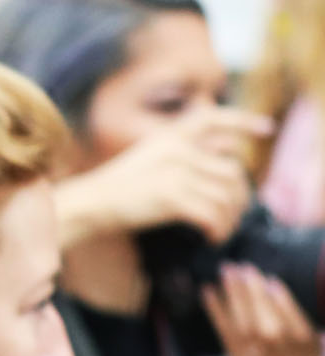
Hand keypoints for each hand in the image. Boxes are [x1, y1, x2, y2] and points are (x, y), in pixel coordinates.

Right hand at [54, 108, 266, 247]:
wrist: (89, 204)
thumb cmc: (117, 189)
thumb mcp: (148, 157)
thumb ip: (179, 152)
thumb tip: (220, 158)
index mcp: (170, 136)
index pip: (213, 118)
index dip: (243, 121)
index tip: (266, 128)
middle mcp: (176, 150)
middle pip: (232, 170)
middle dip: (240, 197)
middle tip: (234, 214)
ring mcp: (174, 172)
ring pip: (226, 194)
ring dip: (231, 218)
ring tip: (222, 231)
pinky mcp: (171, 197)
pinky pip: (212, 214)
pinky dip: (217, 229)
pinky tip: (211, 237)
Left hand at [201, 263, 324, 355]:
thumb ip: (309, 335)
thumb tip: (292, 295)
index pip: (295, 327)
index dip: (283, 305)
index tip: (272, 282)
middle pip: (267, 325)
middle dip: (254, 295)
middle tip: (243, 267)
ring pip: (246, 329)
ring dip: (235, 297)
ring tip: (227, 270)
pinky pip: (227, 338)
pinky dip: (217, 313)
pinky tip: (208, 292)